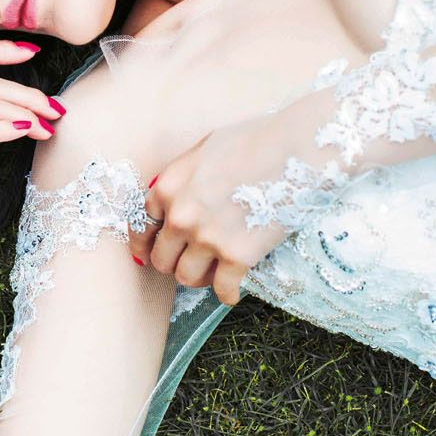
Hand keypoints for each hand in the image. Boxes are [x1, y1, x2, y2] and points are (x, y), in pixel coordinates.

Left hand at [127, 111, 289, 305]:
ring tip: (213, 272)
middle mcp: (181, 216)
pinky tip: (233, 289)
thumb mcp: (204, 149)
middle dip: (173, 262)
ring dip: (198, 278)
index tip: (150, 253)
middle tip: (190, 261)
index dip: (145, 244)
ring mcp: (207, 238)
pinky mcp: (237, 256)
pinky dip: (227, 293)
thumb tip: (176, 200)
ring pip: (186, 278)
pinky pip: (222, 290)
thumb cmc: (254, 141)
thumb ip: (184, 178)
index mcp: (169, 187)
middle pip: (161, 258)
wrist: (294, 150)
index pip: (142, 226)